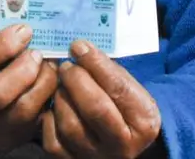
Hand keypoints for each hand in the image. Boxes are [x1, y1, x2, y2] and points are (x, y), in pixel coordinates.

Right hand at [0, 24, 57, 153]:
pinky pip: (39, 119)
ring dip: (43, 82)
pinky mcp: (16, 139)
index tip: (24, 31)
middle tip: (37, 53)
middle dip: (24, 68)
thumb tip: (23, 32)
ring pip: (24, 110)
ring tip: (47, 66)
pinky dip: (49, 97)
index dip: (2, 47)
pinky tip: (50, 82)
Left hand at [42, 40, 161, 158]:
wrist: (120, 146)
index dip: (95, 64)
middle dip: (76, 80)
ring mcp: (97, 158)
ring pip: (70, 126)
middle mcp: (122, 147)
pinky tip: (55, 107)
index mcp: (143, 123)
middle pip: (94, 108)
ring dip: (61, 98)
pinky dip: (50, 119)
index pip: (118, 89)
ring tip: (62, 85)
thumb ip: (108, 72)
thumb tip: (79, 49)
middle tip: (66, 65)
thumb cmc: (123, 109)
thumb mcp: (130, 90)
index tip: (78, 46)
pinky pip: (53, 142)